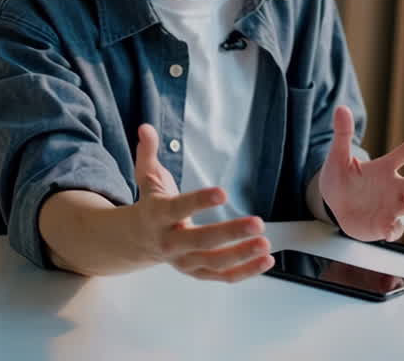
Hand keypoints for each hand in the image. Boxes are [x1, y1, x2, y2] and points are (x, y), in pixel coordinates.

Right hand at [130, 124, 272, 281]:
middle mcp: (170, 243)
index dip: (200, 201)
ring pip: (214, 262)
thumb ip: (148, 152)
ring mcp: (184, 261)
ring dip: (242, 255)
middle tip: (257, 223)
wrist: (137, 241)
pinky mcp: (198, 272)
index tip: (223, 192)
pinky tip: (266, 260)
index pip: (178, 208)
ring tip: (265, 242)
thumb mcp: (146, 178)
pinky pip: (223, 276)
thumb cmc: (150, 205)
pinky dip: (245, 271)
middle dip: (230, 233)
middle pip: (201, 241)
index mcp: (158, 216)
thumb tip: (146, 128)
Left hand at [319, 106, 403, 241]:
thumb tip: (341, 108)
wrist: (332, 204)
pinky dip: (394, 230)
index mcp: (384, 168)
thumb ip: (342, 135)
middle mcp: (394, 187)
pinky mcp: (384, 225)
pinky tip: (389, 229)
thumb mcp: (338, 156)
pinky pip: (395, 229)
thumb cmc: (340, 178)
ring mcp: (391, 207)